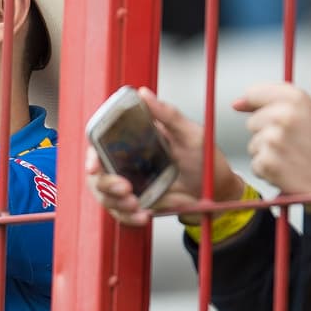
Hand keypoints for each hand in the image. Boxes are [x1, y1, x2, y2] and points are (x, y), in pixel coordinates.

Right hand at [86, 87, 243, 226]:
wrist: (218, 193)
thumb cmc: (206, 160)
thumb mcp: (190, 133)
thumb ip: (167, 114)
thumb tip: (144, 93)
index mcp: (135, 139)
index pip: (101, 142)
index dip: (92, 155)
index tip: (94, 167)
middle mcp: (127, 160)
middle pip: (98, 173)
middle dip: (106, 184)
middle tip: (125, 190)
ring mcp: (131, 182)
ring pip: (105, 195)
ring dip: (116, 203)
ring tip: (137, 205)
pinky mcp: (137, 202)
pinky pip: (120, 213)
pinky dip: (128, 218)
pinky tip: (143, 216)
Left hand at [234, 82, 310, 194]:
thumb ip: (278, 103)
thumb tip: (237, 104)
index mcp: (296, 99)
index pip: (255, 92)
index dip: (251, 103)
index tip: (245, 108)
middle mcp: (282, 116)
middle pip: (254, 123)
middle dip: (268, 135)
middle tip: (294, 146)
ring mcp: (272, 140)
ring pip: (254, 146)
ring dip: (269, 155)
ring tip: (295, 160)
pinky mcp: (267, 163)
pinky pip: (256, 166)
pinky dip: (269, 172)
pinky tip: (290, 172)